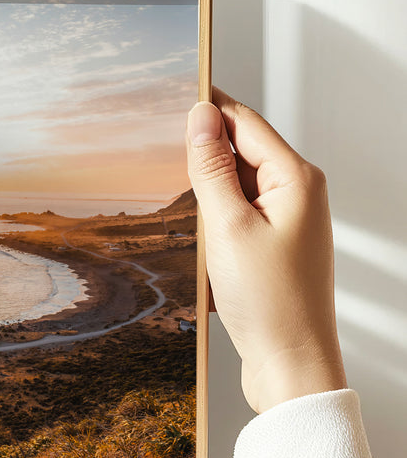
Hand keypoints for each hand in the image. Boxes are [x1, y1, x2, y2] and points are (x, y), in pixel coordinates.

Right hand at [186, 88, 346, 413]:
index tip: (169, 94)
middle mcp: (298, 193)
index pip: (244, 122)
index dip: (207, 108)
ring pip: (236, 184)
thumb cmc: (269, 302)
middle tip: (158, 153)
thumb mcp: (228, 227)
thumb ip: (212, 168)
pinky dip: (214, 218)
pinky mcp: (274, 245)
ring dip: (205, 191)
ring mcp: (288, 220)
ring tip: (180, 209)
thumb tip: (201, 118)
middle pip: (240, 150)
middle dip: (202, 152)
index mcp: (296, 179)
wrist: (291, 364)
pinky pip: (237, 213)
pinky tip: (196, 237)